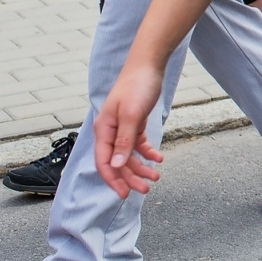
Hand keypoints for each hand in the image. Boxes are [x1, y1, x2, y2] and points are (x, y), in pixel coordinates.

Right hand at [94, 57, 166, 197]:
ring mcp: (122, 128)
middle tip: (146, 189)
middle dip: (130, 177)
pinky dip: (147, 153)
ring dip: (141, 167)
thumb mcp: (132, 115)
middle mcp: (110, 131)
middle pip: (117, 161)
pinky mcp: (135, 123)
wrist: (148, 66)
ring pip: (128, 155)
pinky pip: (138, 144)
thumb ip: (124, 141)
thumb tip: (116, 165)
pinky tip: (158, 159)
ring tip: (156, 176)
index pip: (103, 162)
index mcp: (104, 130)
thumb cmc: (137, 86)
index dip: (113, 180)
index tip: (124, 195)